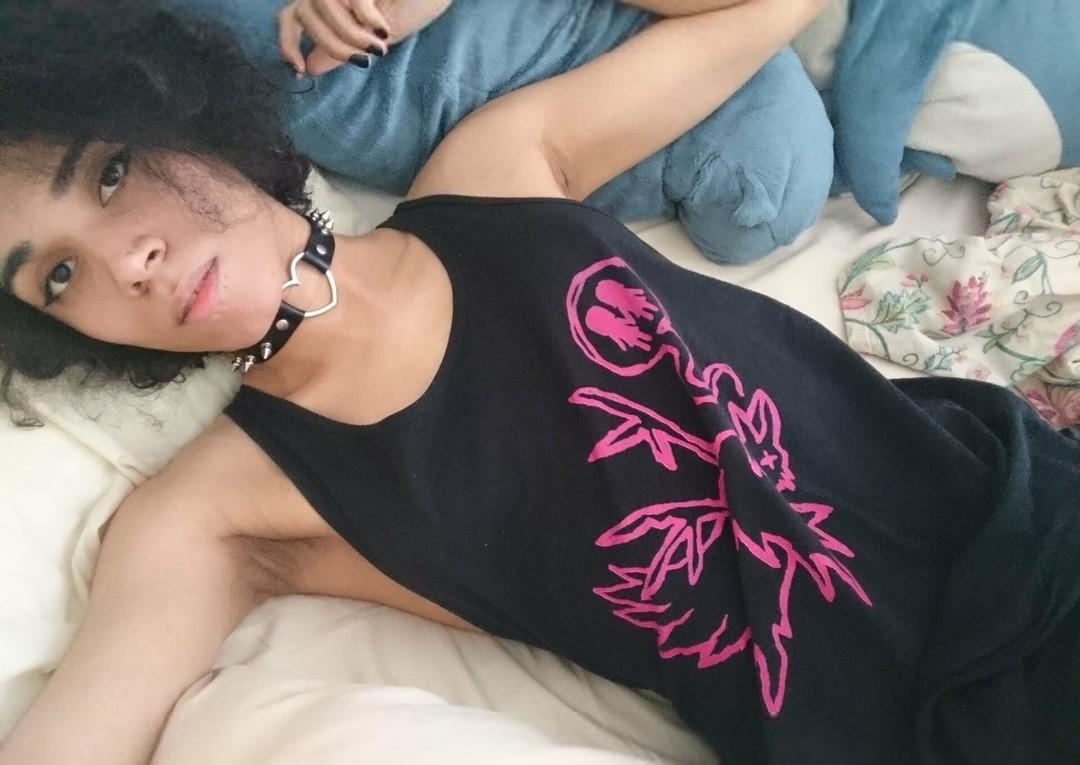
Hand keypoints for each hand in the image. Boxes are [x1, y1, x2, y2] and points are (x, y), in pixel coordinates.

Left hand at [279, 0, 452, 76]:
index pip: (290, 18)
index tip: (300, 69)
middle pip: (304, 15)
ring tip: (378, 45)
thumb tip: (311, 66)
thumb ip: (344, 50)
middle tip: (363, 62)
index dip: (288, 43)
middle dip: (332, 45)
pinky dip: (364, 17)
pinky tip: (381, 27)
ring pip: (320, 4)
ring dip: (348, 33)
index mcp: (332, 3)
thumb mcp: (376, 38)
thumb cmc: (415, 4)